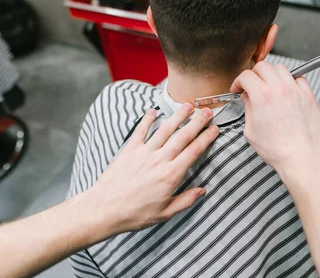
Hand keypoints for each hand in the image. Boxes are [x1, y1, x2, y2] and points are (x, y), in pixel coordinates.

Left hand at [82, 104, 217, 236]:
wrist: (104, 210)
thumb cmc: (135, 214)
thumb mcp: (165, 214)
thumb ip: (185, 200)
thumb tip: (202, 191)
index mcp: (171, 175)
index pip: (194, 152)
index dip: (206, 138)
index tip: (215, 129)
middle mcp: (159, 160)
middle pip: (182, 136)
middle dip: (197, 122)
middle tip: (207, 111)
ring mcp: (144, 153)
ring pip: (164, 129)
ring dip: (177, 116)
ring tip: (187, 105)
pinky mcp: (129, 150)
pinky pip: (140, 131)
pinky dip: (147, 120)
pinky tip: (153, 110)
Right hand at [230, 61, 319, 174]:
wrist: (303, 158)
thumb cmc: (278, 150)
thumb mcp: (251, 132)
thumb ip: (248, 110)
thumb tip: (248, 99)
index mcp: (262, 96)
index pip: (246, 76)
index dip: (238, 81)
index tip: (239, 88)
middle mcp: (279, 89)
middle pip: (263, 66)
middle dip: (254, 74)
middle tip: (252, 85)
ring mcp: (296, 90)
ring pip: (281, 69)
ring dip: (272, 74)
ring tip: (270, 87)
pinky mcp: (308, 96)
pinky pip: (299, 78)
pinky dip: (291, 81)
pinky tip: (288, 91)